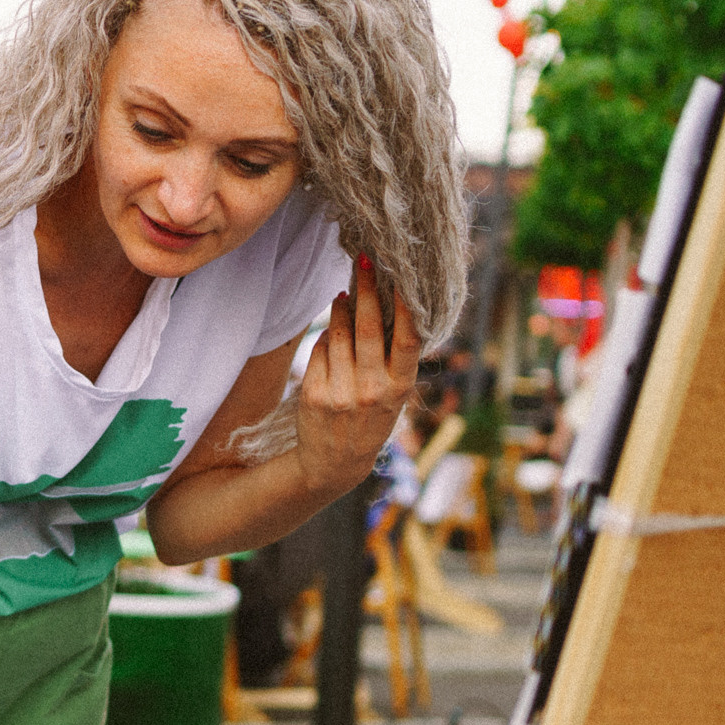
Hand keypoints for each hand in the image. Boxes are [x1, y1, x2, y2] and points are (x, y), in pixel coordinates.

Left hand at [293, 256, 422, 494]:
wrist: (334, 463)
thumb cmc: (369, 418)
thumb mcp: (393, 395)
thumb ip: (394, 359)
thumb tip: (387, 303)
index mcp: (400, 387)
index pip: (409, 340)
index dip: (408, 306)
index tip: (403, 276)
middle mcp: (373, 390)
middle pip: (370, 327)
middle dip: (367, 288)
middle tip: (364, 261)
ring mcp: (342, 392)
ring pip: (340, 334)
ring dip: (340, 310)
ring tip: (343, 298)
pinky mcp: (315, 394)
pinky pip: (320, 350)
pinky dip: (325, 338)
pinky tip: (332, 337)